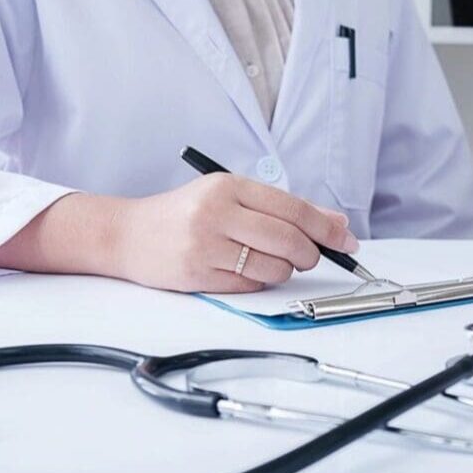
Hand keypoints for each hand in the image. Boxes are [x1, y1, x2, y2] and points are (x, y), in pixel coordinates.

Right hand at [112, 174, 356, 292]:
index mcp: (229, 186)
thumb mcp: (232, 197)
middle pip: (289, 240)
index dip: (327, 228)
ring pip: (274, 267)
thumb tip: (337, 223)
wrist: (125, 234)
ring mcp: (205, 245)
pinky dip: (259, 282)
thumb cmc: (186, 213)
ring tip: (268, 260)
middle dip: (309, 254)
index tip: (347, 240)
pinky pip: (250, 286)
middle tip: (308, 256)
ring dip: (283, 270)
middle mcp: (216, 212)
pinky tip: (244, 270)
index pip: (293, 208)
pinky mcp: (196, 274)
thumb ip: (284, 208)